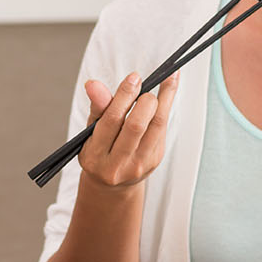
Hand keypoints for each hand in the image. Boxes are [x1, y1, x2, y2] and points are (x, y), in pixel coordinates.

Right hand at [78, 72, 178, 190]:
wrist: (111, 184)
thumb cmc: (99, 151)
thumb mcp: (92, 131)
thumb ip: (97, 107)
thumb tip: (93, 84)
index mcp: (95, 156)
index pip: (111, 120)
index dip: (124, 96)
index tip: (134, 77)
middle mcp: (117, 164)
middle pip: (136, 126)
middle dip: (144, 100)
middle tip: (144, 85)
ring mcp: (139, 165)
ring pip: (156, 127)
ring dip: (164, 99)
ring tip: (169, 78)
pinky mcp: (154, 160)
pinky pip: (162, 130)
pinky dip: (166, 108)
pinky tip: (168, 94)